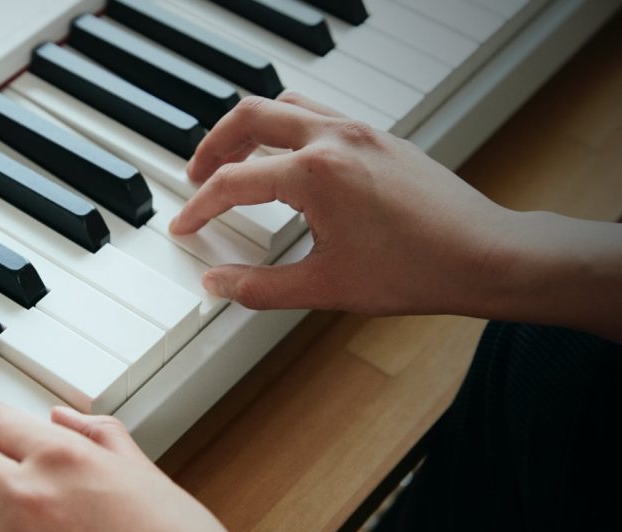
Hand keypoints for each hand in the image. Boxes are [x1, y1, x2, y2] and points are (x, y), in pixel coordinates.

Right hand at [170, 93, 510, 316]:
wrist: (486, 256)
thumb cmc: (418, 270)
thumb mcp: (326, 288)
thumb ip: (260, 288)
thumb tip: (217, 284)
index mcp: (315, 173)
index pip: (234, 181)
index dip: (199, 207)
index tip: (185, 226)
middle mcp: (334, 138)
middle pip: (248, 116)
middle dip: (212, 145)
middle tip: (195, 175)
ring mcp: (359, 131)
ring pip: (283, 104)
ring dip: (248, 128)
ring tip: (233, 160)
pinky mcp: (378, 137)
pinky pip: (316, 113)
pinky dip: (285, 127)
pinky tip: (285, 160)